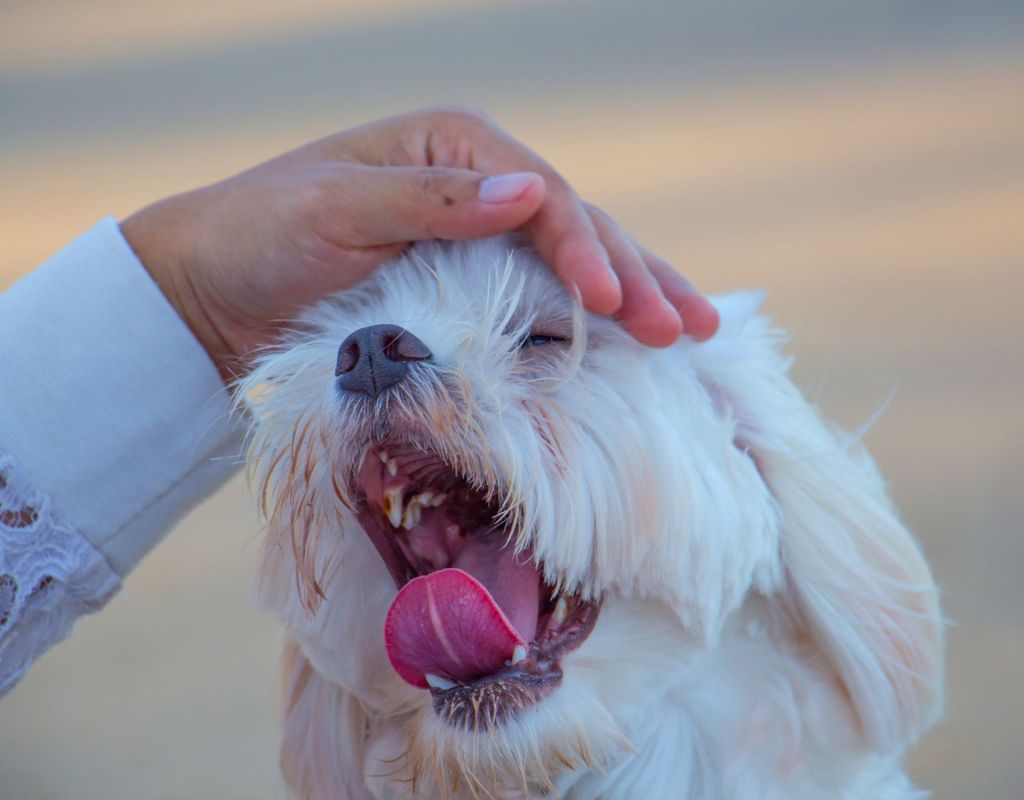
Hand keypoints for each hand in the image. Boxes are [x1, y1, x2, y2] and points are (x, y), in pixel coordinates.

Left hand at [121, 106, 717, 379]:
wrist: (213, 295)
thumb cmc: (261, 237)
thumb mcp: (334, 209)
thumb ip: (428, 200)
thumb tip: (529, 194)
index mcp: (454, 147)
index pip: (543, 196)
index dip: (585, 249)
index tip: (615, 304)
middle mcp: (477, 185)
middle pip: (577, 226)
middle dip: (634, 276)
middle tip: (688, 327)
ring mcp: (478, 238)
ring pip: (573, 263)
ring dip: (634, 295)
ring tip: (692, 329)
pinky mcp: (469, 287)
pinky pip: (543, 298)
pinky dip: (590, 321)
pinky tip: (632, 342)